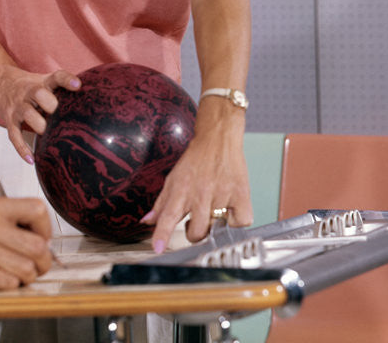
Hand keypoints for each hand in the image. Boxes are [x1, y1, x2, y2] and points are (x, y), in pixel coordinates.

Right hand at [0, 65, 80, 161]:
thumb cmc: (29, 85)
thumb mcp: (44, 81)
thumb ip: (62, 89)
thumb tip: (89, 103)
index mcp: (42, 82)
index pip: (56, 77)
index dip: (67, 80)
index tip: (77, 85)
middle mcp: (29, 91)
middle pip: (38, 93)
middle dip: (49, 104)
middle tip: (58, 114)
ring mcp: (18, 105)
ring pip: (27, 113)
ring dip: (38, 124)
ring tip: (46, 133)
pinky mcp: (9, 119)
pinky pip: (14, 134)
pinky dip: (21, 148)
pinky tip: (31, 159)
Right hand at [0, 197, 52, 291]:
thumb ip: (10, 219)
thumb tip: (45, 237)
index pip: (37, 209)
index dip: (46, 227)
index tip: (41, 238)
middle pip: (38, 245)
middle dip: (43, 261)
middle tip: (37, 265)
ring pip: (27, 268)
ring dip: (28, 276)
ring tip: (17, 274)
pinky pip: (10, 283)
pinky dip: (10, 285)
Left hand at [140, 124, 252, 252]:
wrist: (217, 139)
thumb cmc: (196, 160)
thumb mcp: (173, 179)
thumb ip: (161, 203)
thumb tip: (147, 221)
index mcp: (181, 189)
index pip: (168, 216)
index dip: (162, 234)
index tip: (157, 249)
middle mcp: (200, 192)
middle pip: (196, 232)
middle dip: (194, 233)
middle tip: (195, 222)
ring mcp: (221, 194)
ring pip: (216, 230)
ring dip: (213, 226)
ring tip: (212, 213)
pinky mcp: (240, 195)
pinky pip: (240, 223)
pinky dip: (236, 222)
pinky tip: (230, 211)